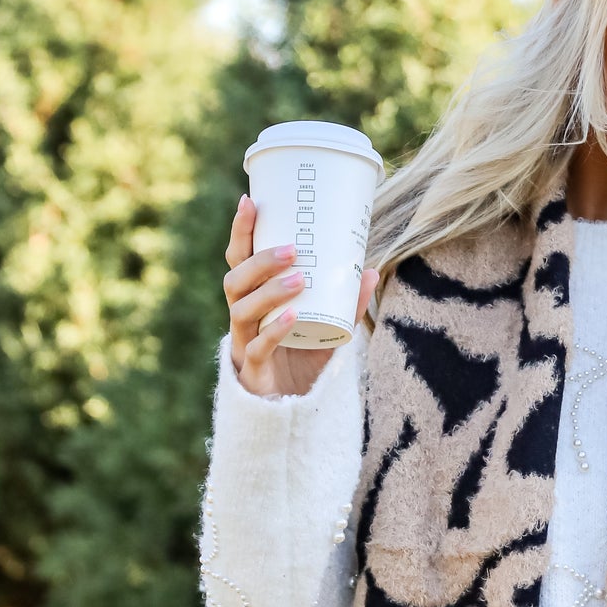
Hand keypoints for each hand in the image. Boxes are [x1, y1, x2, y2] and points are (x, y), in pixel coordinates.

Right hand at [224, 194, 377, 397]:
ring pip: (243, 310)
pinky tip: (292, 316)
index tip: (250, 201)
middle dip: (260, 261)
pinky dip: (274, 329)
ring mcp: (243, 341)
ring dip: (270, 291)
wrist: (292, 406)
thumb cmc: (303, 356)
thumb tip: (370, 270)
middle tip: (292, 249)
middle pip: (235, 280)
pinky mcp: (251, 368)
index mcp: (253, 296)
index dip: (240, 231)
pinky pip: (257, 346)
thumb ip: (346, 300)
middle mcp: (242, 314)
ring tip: (300, 280)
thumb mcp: (329, 324)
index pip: (238, 258)